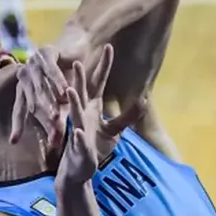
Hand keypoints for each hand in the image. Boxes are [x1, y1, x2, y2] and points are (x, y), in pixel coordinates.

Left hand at [10, 46, 70, 148]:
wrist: (77, 49)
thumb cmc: (68, 76)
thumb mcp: (63, 101)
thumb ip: (58, 118)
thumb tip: (56, 142)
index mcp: (24, 88)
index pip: (20, 109)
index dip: (17, 125)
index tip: (13, 141)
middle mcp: (25, 76)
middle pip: (33, 101)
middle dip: (42, 119)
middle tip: (52, 136)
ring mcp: (33, 63)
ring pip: (40, 87)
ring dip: (49, 103)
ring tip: (57, 118)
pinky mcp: (45, 52)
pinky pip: (51, 70)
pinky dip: (58, 81)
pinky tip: (65, 92)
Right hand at [54, 45, 135, 186]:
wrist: (79, 169)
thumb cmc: (95, 147)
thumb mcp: (114, 131)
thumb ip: (127, 116)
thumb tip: (144, 101)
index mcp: (92, 107)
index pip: (98, 82)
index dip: (104, 66)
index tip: (109, 47)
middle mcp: (83, 115)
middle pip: (82, 93)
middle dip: (80, 78)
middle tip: (78, 61)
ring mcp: (79, 130)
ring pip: (75, 114)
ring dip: (74, 103)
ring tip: (70, 90)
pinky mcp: (79, 148)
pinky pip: (78, 141)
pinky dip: (78, 137)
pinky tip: (79, 132)